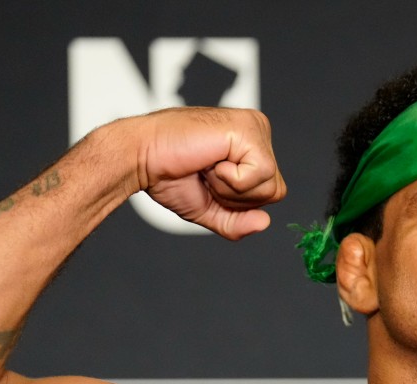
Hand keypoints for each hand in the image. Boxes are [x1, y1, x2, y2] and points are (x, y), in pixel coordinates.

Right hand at [130, 107, 286, 239]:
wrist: (140, 158)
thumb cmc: (169, 175)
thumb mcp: (210, 209)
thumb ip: (238, 222)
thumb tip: (265, 223)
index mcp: (252, 147)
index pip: (271, 192)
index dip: (239, 202)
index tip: (208, 181)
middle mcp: (258, 132)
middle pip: (275, 191)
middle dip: (237, 198)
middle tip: (206, 174)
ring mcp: (254, 127)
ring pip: (270, 185)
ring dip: (231, 188)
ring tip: (207, 166)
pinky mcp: (247, 128)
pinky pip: (260, 173)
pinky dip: (231, 179)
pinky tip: (211, 160)